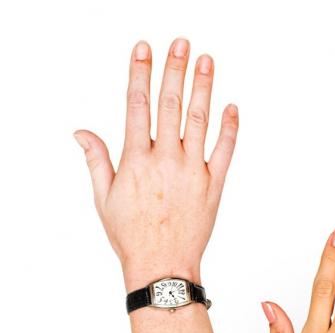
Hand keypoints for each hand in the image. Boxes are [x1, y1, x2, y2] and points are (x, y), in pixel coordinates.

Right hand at [75, 38, 238, 290]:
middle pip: (171, 105)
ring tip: (207, 61)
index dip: (141, 73)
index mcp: (136, 160)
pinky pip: (225, 151)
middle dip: (176, 70)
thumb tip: (82, 132)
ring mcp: (193, 172)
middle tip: (181, 44)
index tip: (144, 49)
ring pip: (199, 121)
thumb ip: (98, 160)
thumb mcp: (104, 197)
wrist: (163, 266)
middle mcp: (166, 160)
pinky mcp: (215, 186)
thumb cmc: (132, 235)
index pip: (138, 105)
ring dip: (204, 88)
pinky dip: (230, 128)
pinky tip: (232, 106)